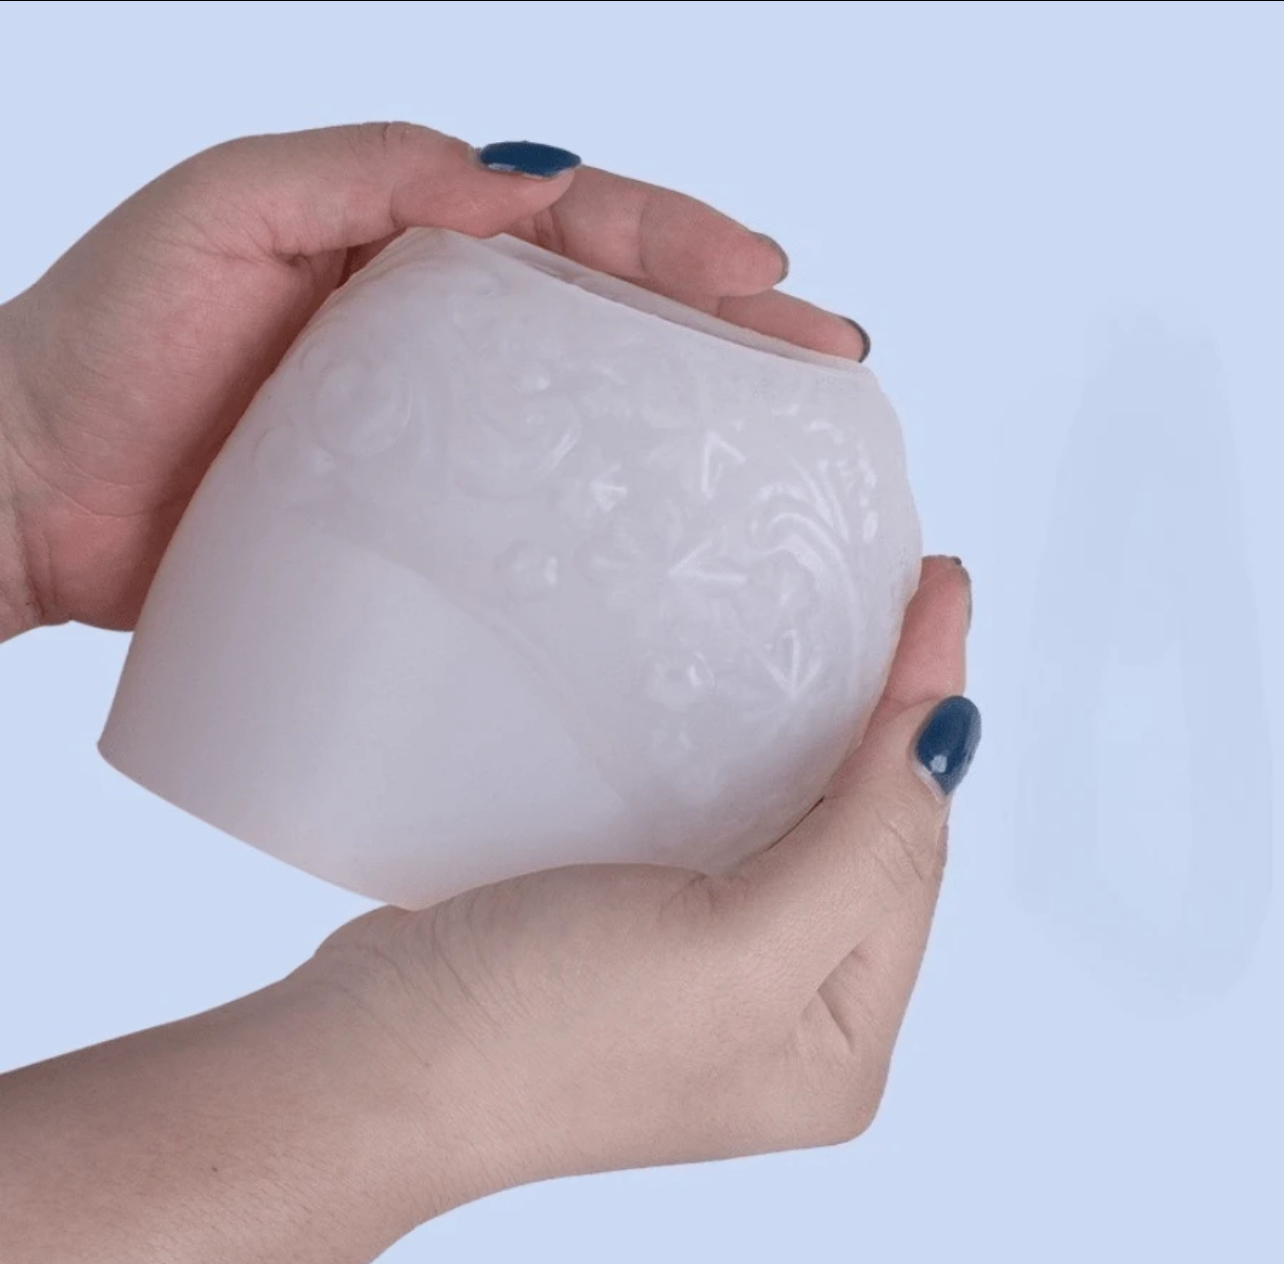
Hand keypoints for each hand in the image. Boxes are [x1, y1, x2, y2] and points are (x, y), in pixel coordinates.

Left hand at [0, 124, 865, 633]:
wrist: (26, 494)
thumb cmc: (104, 344)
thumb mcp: (231, 206)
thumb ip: (374, 177)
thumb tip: (523, 188)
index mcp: (417, 249)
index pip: (578, 224)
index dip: (679, 242)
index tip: (764, 277)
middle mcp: (445, 337)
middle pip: (616, 316)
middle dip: (731, 328)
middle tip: (828, 357)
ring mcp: (440, 436)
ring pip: (593, 410)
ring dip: (697, 416)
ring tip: (793, 436)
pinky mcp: (421, 527)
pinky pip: (534, 509)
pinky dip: (610, 508)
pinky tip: (671, 534)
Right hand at [299, 555, 975, 1213]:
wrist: (368, 1063)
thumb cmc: (541, 1030)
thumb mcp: (739, 951)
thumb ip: (864, 849)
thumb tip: (949, 738)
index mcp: (840, 1042)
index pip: (914, 849)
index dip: (931, 715)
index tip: (942, 588)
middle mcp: (788, 1011)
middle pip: (872, 836)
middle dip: (896, 717)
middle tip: (912, 593)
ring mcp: (711, 969)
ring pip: (803, 820)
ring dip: (830, 725)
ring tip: (854, 623)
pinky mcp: (640, 923)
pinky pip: (729, 819)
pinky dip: (751, 750)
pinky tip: (753, 689)